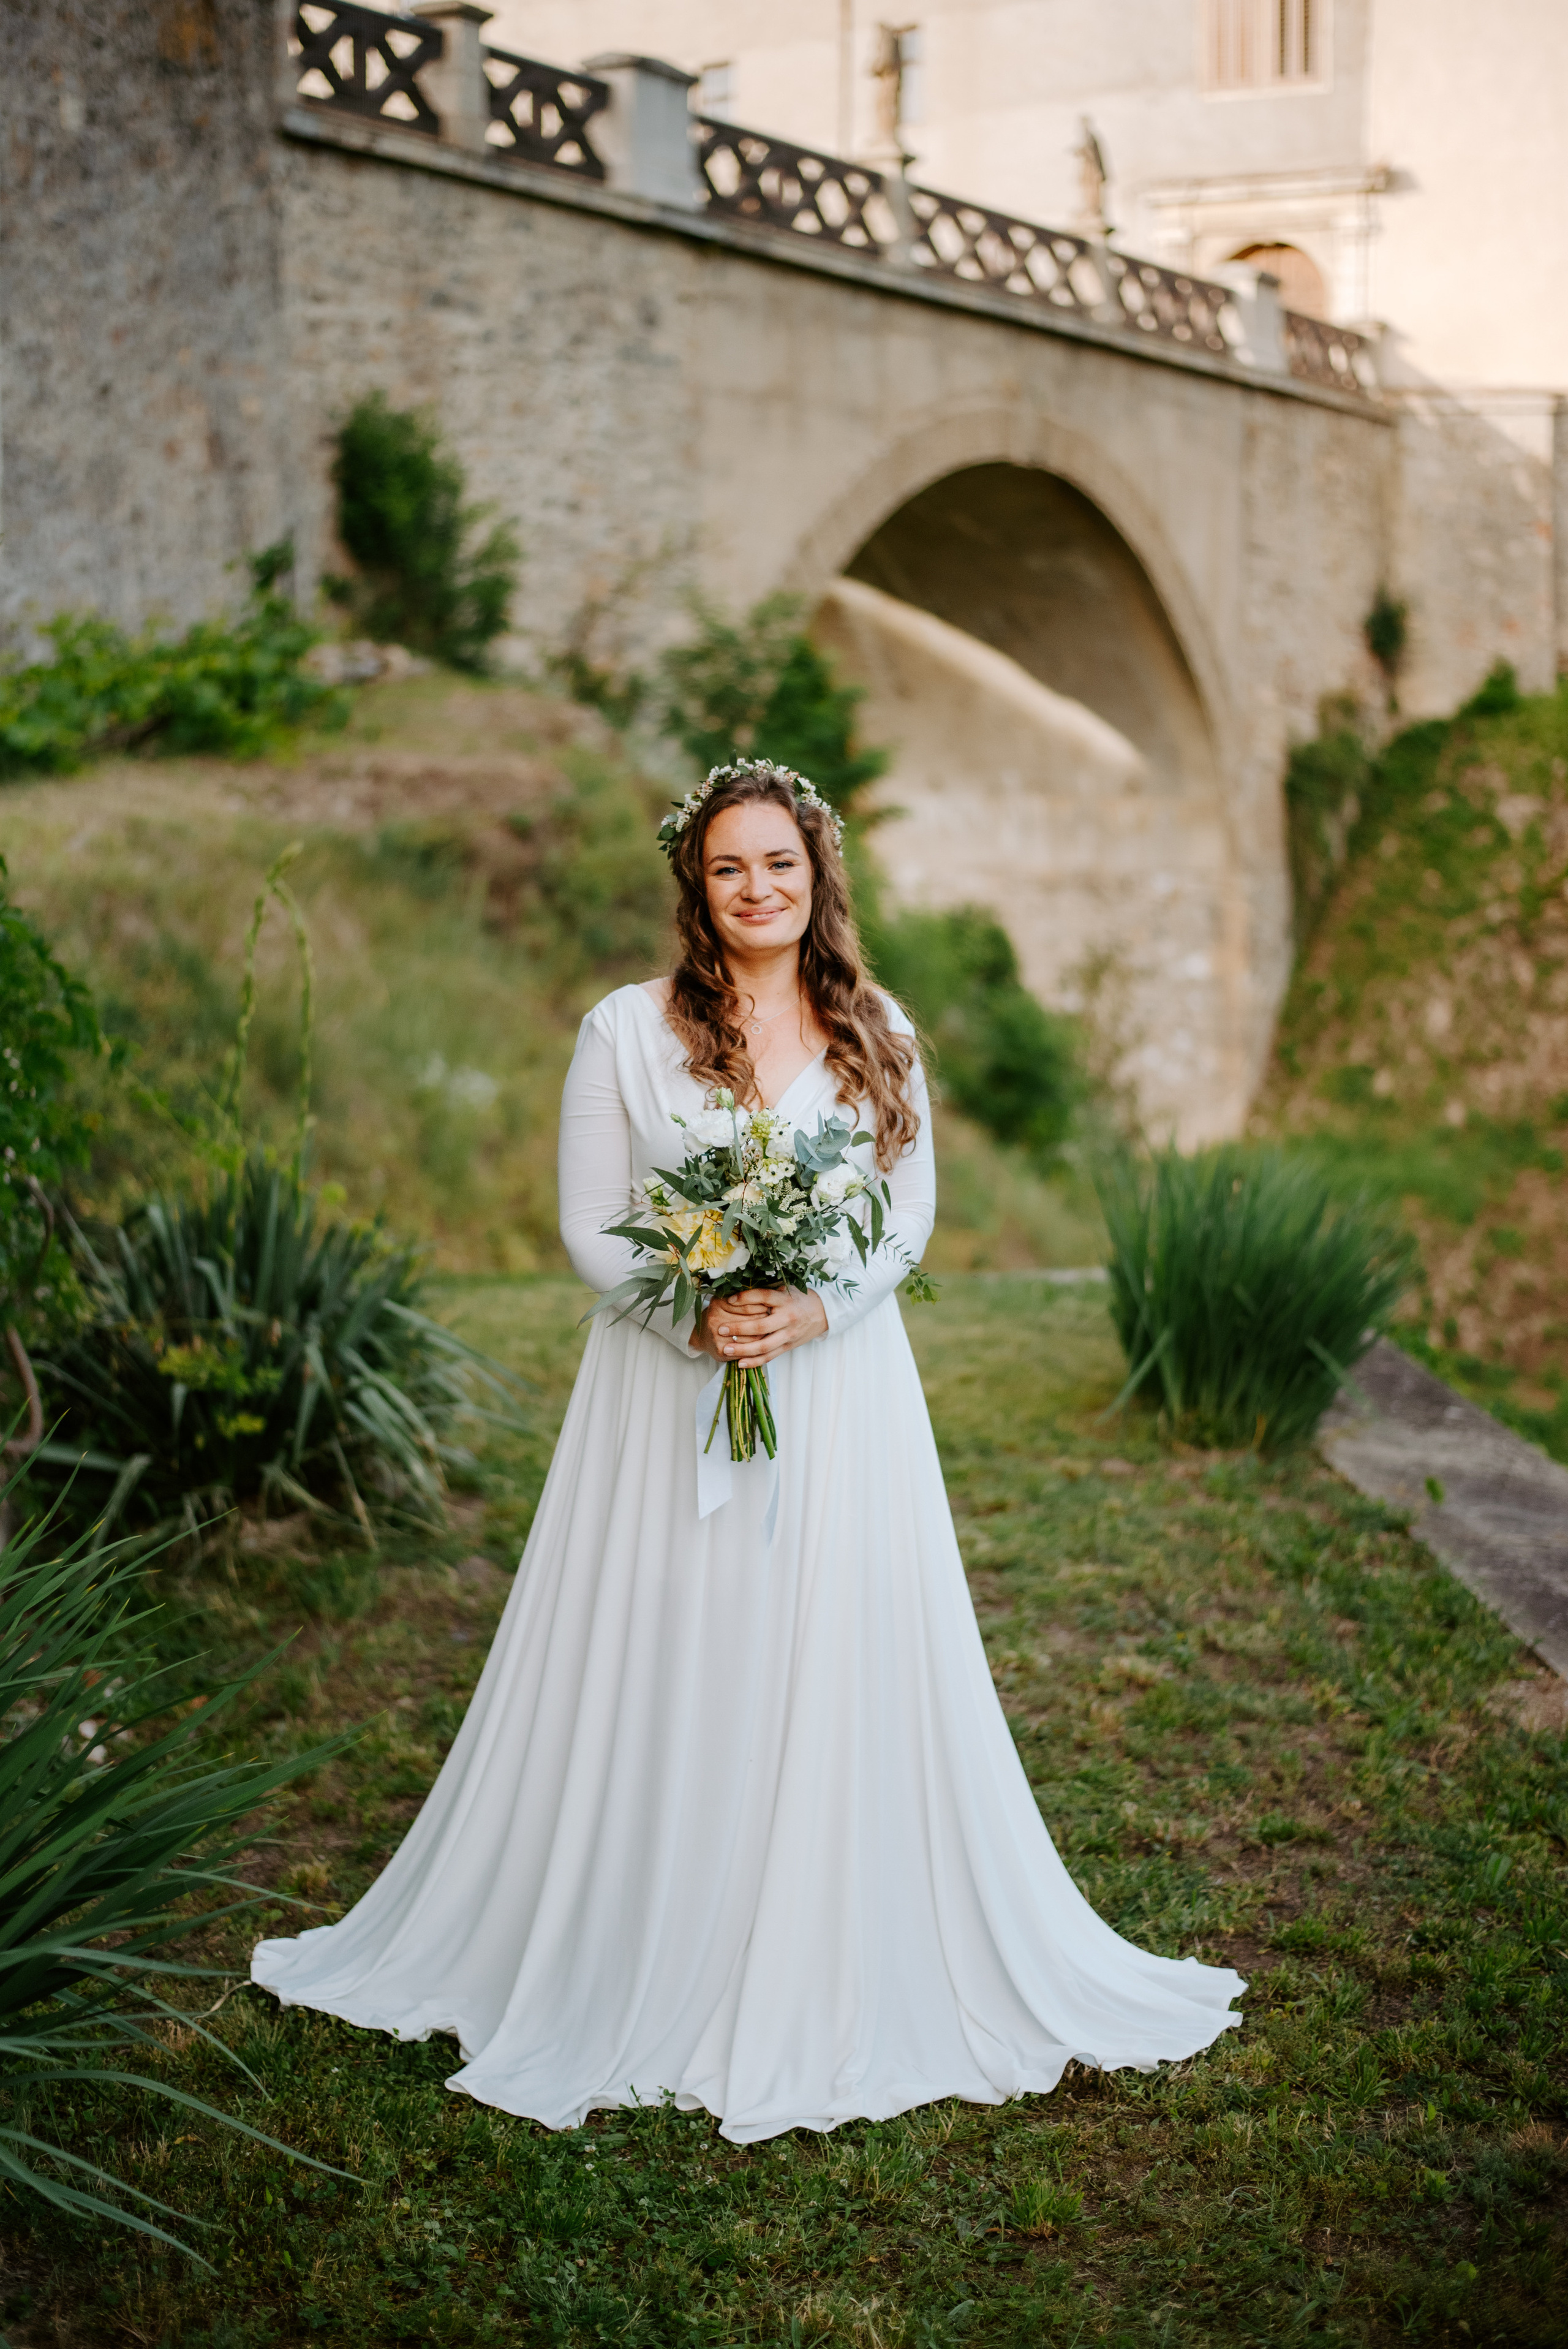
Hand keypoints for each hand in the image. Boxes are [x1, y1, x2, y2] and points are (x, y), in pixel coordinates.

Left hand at [691, 1286, 827, 1366]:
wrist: (822, 1313)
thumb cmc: (798, 1299)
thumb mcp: (785, 1289)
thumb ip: (765, 1291)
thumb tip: (737, 1289)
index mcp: (785, 1300)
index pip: (763, 1297)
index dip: (744, 1298)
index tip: (728, 1300)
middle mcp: (787, 1318)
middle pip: (761, 1326)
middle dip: (739, 1329)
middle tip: (721, 1329)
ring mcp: (788, 1334)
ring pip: (764, 1346)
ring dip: (743, 1349)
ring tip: (726, 1349)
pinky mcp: (788, 1346)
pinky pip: (770, 1356)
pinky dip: (755, 1361)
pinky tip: (740, 1363)